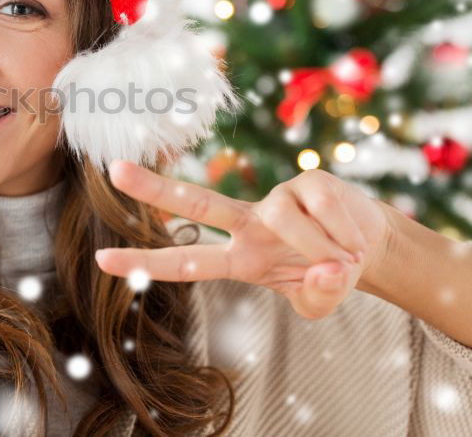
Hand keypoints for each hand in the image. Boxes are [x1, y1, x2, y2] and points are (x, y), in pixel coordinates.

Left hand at [95, 160, 394, 320]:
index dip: (146, 263)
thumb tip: (327, 272)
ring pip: (284, 218)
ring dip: (320, 247)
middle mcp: (248, 224)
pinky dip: (344, 234)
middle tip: (113, 170)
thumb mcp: (320, 300)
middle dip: (155, 189)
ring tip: (343, 261)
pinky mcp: (307, 180)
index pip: (186, 262)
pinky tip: (354, 242)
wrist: (369, 247)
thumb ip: (320, 296)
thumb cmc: (330, 275)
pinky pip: (322, 207)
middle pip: (196, 202)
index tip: (101, 261)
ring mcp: (276, 199)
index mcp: (239, 259)